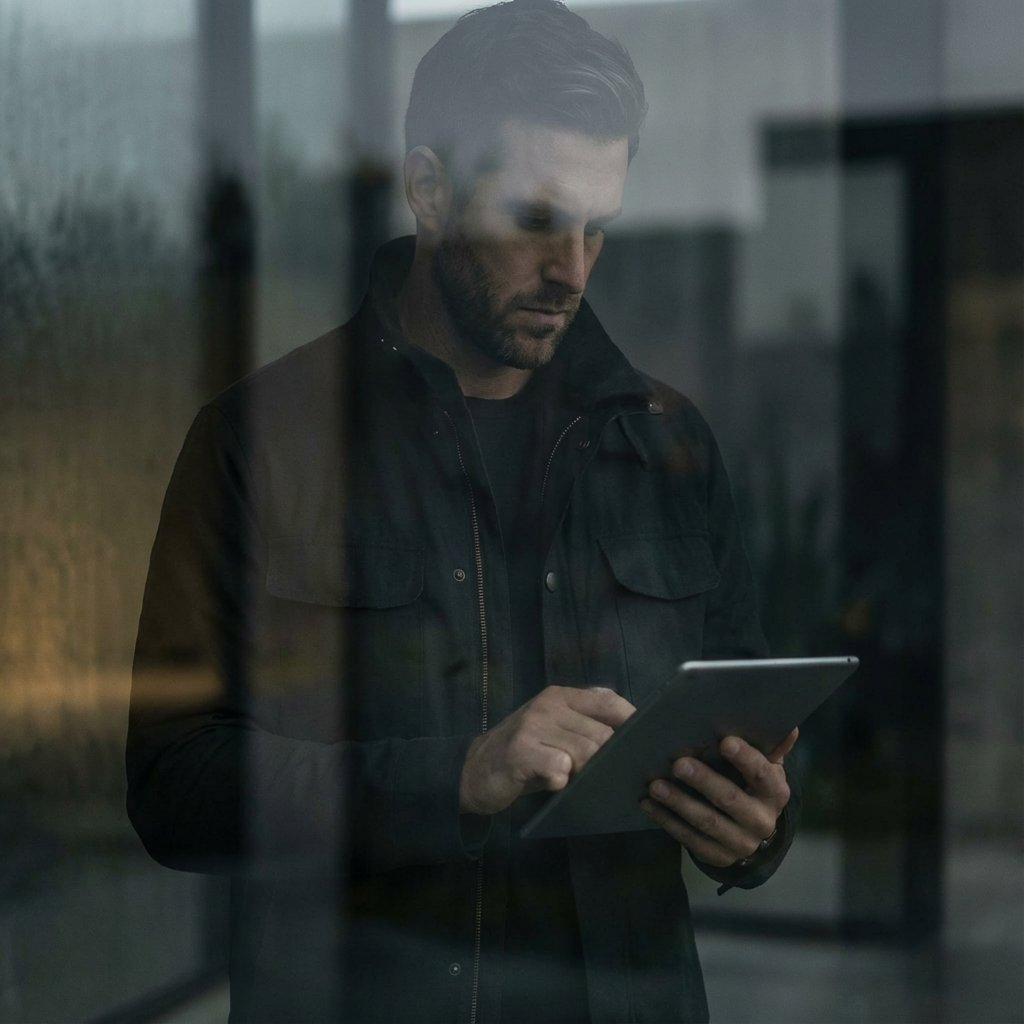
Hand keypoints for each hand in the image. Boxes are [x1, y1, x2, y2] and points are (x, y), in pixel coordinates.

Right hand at [460, 686, 634, 815]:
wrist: (473, 771)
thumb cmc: (525, 755)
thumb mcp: (555, 733)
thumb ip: (586, 728)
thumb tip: (636, 739)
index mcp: (561, 696)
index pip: (610, 702)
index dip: (634, 724)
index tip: (647, 747)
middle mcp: (548, 705)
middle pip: (603, 734)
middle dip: (613, 760)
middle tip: (616, 779)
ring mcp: (533, 726)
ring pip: (586, 752)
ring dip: (589, 774)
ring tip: (582, 783)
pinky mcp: (521, 751)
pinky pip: (559, 768)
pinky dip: (562, 781)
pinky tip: (555, 785)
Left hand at [639, 728, 797, 867]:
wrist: (750, 831)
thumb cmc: (752, 784)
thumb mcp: (765, 766)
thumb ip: (772, 746)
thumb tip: (789, 727)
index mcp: (775, 792)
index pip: (762, 774)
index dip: (745, 758)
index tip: (724, 741)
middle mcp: (762, 821)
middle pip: (730, 799)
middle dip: (703, 780)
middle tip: (678, 763)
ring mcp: (741, 843)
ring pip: (707, 821)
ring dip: (679, 802)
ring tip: (655, 785)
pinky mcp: (718, 857)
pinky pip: (690, 839)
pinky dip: (667, 820)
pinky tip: (649, 804)